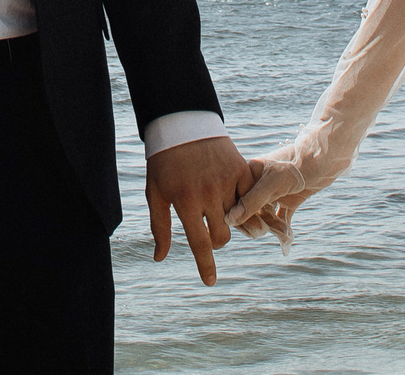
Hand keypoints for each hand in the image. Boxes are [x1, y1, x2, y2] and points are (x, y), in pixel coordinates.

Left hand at [145, 135, 250, 285]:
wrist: (182, 122)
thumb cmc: (163, 161)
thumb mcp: (155, 193)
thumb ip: (160, 226)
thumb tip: (160, 257)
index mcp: (185, 201)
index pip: (199, 243)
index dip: (205, 266)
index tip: (210, 282)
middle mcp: (209, 193)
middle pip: (222, 235)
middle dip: (215, 239)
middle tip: (208, 228)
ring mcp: (228, 181)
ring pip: (237, 218)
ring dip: (229, 220)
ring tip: (218, 208)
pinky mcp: (241, 170)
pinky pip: (249, 197)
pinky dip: (244, 204)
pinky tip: (234, 199)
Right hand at [228, 142, 316, 246]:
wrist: (326, 158)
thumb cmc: (297, 166)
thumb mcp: (273, 183)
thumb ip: (251, 202)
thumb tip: (229, 220)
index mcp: (249, 174)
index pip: (236, 201)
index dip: (241, 217)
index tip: (252, 228)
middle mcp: (259, 183)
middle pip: (250, 211)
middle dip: (258, 224)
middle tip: (265, 231)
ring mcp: (274, 192)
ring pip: (266, 216)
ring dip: (273, 228)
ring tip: (282, 234)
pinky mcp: (289, 199)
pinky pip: (281, 218)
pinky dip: (283, 229)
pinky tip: (286, 241)